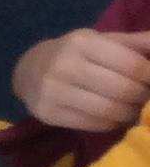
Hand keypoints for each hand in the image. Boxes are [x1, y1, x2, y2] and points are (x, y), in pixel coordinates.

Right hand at [13, 27, 149, 131]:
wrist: (28, 70)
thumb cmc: (75, 54)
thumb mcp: (102, 41)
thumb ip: (136, 44)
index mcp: (82, 42)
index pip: (133, 65)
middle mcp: (64, 65)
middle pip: (124, 90)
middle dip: (144, 97)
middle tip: (146, 97)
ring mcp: (53, 91)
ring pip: (110, 110)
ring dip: (131, 113)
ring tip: (134, 109)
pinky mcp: (47, 113)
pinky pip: (94, 124)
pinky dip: (113, 123)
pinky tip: (114, 117)